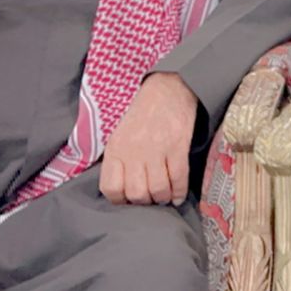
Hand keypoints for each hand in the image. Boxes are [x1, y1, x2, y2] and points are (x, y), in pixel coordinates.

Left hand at [100, 72, 198, 205]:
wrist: (168, 88)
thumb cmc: (142, 112)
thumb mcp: (119, 133)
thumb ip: (117, 160)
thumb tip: (120, 189)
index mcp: (116, 148)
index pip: (111, 188)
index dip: (120, 200)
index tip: (128, 199)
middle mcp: (134, 151)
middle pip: (136, 193)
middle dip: (144, 201)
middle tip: (149, 198)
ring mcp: (157, 149)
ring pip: (158, 189)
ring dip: (162, 198)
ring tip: (164, 196)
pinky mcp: (178, 146)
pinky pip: (179, 178)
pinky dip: (180, 192)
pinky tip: (178, 196)